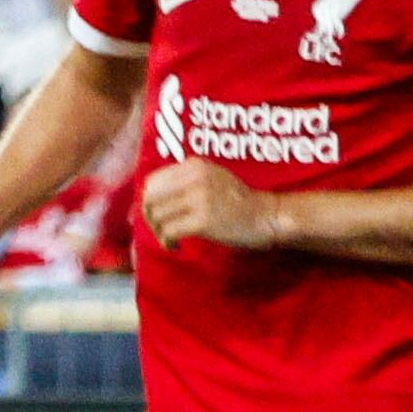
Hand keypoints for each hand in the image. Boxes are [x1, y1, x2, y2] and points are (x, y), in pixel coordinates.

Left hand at [138, 159, 283, 251]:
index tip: (158, 215)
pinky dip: (168, 242)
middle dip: (150, 219)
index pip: (152, 182)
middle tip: (162, 230)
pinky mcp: (204, 220)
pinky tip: (176, 246)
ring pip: (157, 217)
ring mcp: (200, 198)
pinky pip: (170, 232)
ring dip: (159, 233)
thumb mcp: (210, 179)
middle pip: (150, 200)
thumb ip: (181, 184)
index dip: (150, 202)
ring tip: (170, 239)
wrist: (268, 216)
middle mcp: (194, 178)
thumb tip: (145, 202)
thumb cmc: (238, 202)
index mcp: (194, 166)